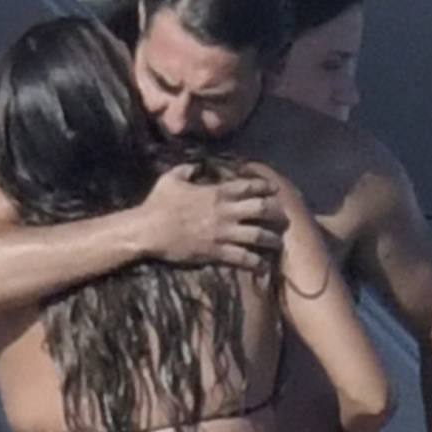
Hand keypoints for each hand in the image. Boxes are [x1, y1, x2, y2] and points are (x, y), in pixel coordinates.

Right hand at [139, 164, 285, 270]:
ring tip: (278, 242)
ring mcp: (222, 233)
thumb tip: (198, 165)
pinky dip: (256, 263)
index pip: (249, 186)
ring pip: (258, 235)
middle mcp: (225, 212)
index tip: (274, 190)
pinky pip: (243, 258)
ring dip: (272, 239)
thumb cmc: (157, 204)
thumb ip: (188, 169)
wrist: (147, 231)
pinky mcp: (216, 252)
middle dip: (276, 213)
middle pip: (262, 209)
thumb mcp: (172, 178)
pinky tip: (263, 266)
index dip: (266, 186)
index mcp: (216, 192)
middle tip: (283, 218)